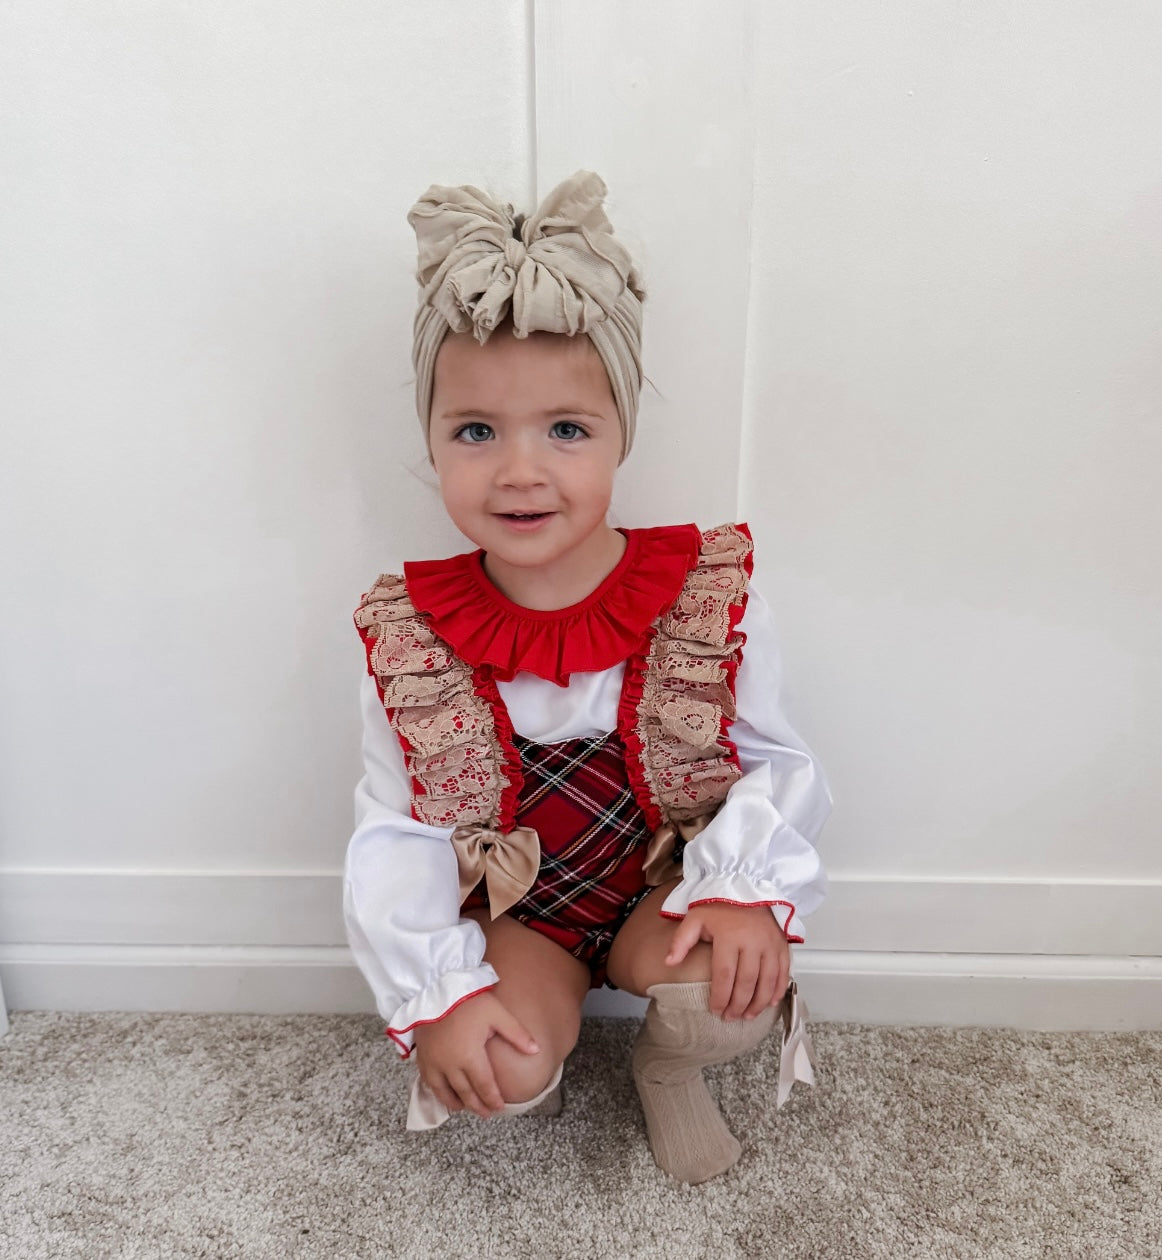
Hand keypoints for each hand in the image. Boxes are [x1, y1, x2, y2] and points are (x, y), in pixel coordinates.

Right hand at [413, 990, 539, 1118]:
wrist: (434, 989)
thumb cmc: (468, 1001)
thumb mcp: (497, 1013)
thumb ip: (516, 1034)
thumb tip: (536, 1051)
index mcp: (470, 1056)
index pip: (484, 1086)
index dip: (493, 1099)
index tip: (500, 1107)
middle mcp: (450, 1065)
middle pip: (465, 1093)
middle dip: (478, 1106)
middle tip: (487, 1113)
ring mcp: (434, 1063)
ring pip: (445, 1093)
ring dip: (457, 1103)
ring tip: (467, 1108)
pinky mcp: (422, 1058)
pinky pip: (429, 1084)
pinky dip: (439, 1093)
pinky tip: (445, 1095)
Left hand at [665, 903, 790, 1020]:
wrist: (746, 884)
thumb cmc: (720, 904)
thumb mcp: (696, 917)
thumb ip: (681, 940)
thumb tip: (669, 962)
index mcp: (729, 936)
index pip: (724, 974)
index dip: (720, 997)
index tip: (715, 1010)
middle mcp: (752, 941)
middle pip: (746, 982)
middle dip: (738, 1005)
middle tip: (731, 1018)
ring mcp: (770, 943)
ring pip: (767, 981)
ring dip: (758, 1003)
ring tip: (748, 1016)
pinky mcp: (782, 944)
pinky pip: (783, 971)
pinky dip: (778, 990)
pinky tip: (770, 1002)